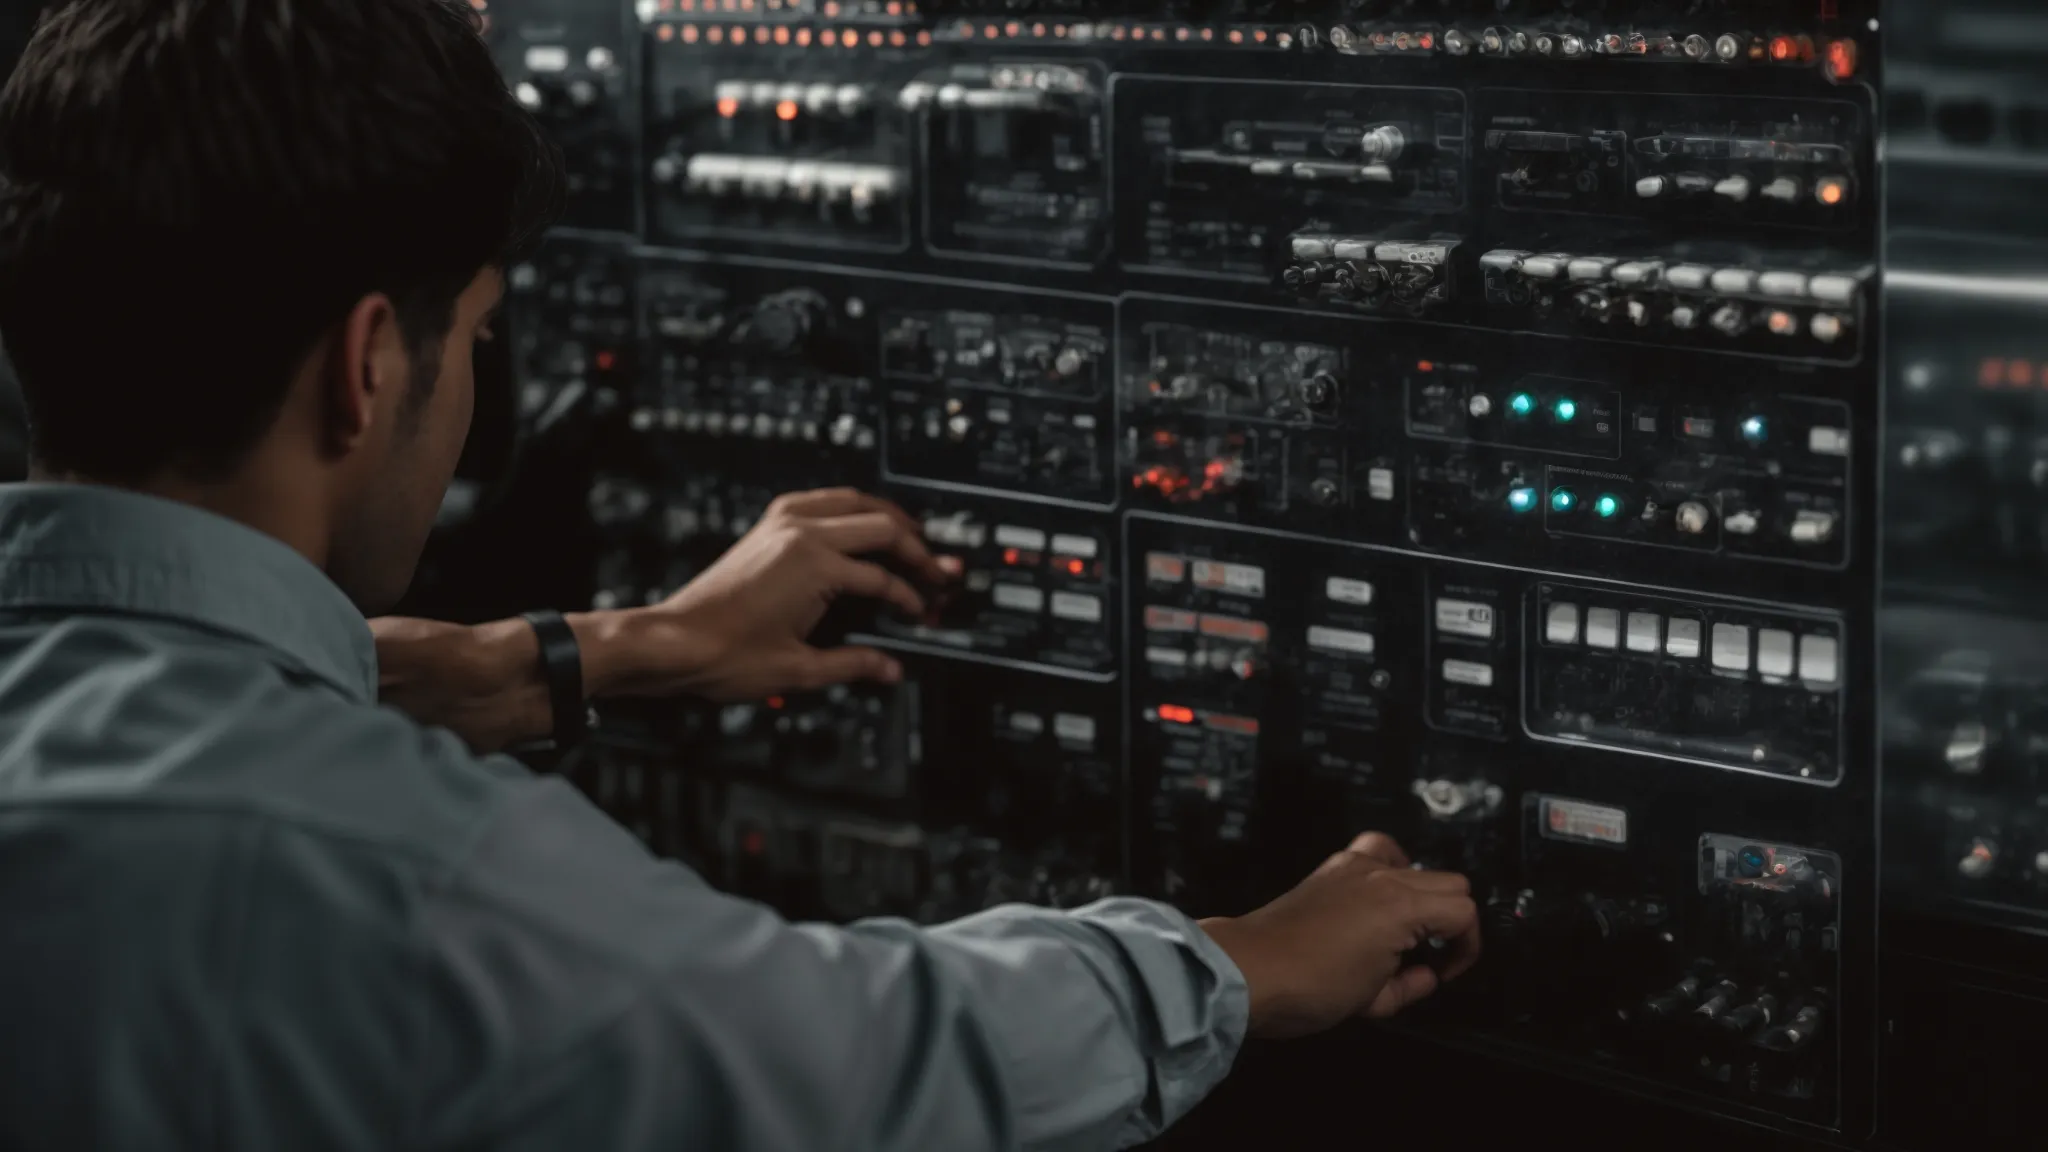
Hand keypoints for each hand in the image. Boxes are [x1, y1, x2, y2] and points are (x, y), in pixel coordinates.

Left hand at [608, 488, 957, 701]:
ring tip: (914, 536)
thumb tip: (889, 668)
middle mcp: (801, 533)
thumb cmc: (723, 653)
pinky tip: (861, 524)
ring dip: (889, 518)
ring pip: (855, 501)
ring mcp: (782, 523)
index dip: (910, 598)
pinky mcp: (768, 526)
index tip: (924, 613)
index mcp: (815, 565)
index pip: (883, 577)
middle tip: (939, 570)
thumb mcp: (799, 669)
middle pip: (881, 527)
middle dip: (916, 549)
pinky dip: (851, 509)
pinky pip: (823, 501)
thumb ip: (852, 664)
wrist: (673, 642)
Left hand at [1198, 833, 1480, 1038]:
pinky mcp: (1332, 867)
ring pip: (1418, 865)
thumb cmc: (1311, 988)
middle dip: (1451, 922)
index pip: (1464, 913)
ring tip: (1406, 927)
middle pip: (1451, 884)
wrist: (1250, 970)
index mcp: (1400, 907)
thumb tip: (1427, 975)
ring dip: (1425, 894)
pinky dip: (1391, 867)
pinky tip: (1380, 898)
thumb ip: (1413, 986)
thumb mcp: (1374, 1002)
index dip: (1466, 948)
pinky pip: (1377, 850)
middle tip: (1429, 956)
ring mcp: (1355, 866)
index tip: (1445, 973)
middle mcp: (1383, 876)